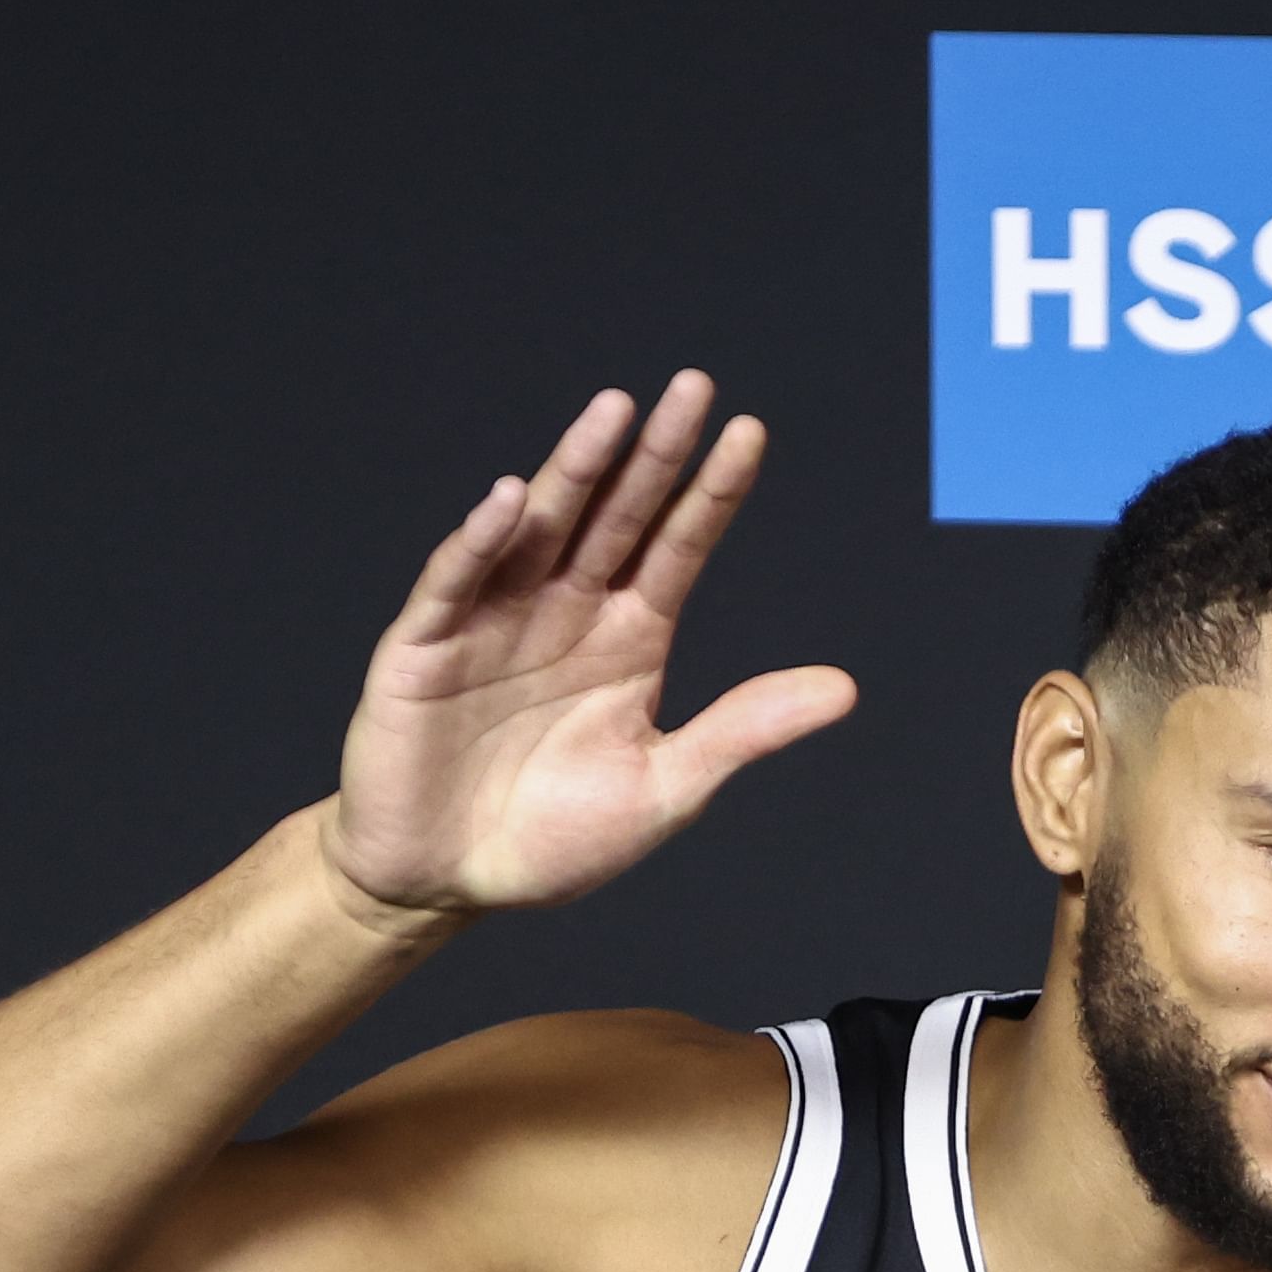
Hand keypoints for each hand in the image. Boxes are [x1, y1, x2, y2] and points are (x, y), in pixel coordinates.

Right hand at [323, 371, 856, 920]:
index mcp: (629, 638)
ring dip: (574, 470)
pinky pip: (454, 584)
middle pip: (617, 517)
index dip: (712, 492)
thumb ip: (744, 729)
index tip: (751, 431)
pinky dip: (479, 542)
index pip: (679, 547)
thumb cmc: (553, 839)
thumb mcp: (666, 786)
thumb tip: (846, 688)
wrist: (445, 884)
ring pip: (542, 530)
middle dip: (653, 456)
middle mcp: (566, 612)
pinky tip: (511, 501)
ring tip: (614, 412)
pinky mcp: (425, 648)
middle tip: (692, 388)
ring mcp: (493, 621)